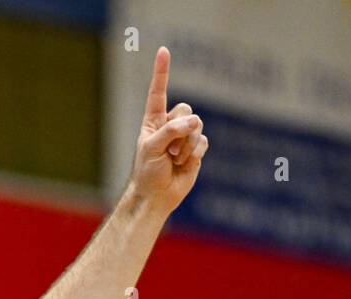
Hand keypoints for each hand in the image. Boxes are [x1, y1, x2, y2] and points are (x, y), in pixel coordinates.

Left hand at [129, 46, 207, 215]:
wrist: (156, 196)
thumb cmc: (147, 172)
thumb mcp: (151, 148)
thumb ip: (170, 131)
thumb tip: (194, 122)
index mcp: (154, 120)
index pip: (158, 92)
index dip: (162, 72)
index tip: (163, 51)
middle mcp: (170, 125)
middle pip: (185, 111)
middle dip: (179, 131)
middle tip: (168, 151)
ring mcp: (184, 137)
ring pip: (196, 127)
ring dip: (185, 146)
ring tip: (173, 160)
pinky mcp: (196, 150)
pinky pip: (203, 142)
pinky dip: (194, 153)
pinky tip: (184, 164)